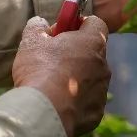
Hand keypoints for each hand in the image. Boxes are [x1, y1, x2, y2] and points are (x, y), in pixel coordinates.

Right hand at [12, 16, 110, 136]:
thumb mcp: (32, 41)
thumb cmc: (39, 70)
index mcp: (92, 42)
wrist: (43, 112)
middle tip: (52, 58)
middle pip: (92, 52)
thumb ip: (37, 26)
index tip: (62, 31)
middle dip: (75, 52)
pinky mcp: (97, 112)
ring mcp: (102, 91)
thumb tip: (40, 23)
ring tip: (51, 84)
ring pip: (91, 78)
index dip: (78, 24)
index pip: (96, 23)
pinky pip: (87, 101)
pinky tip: (57, 103)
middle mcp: (104, 65)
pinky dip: (75, 101)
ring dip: (76, 77)